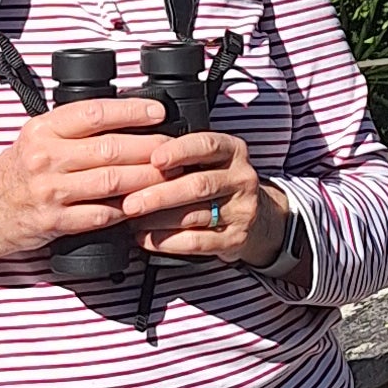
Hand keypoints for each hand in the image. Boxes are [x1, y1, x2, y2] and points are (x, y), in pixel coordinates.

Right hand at [0, 100, 167, 270]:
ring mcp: (50, 191)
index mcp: (42, 130)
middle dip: (150, 148)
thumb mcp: (35, 139)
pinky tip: (144, 205)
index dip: (132, 111)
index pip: (94, 113)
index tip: (158, 112)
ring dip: (147, 179)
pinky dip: (126, 209)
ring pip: (112, 182)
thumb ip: (71, 129)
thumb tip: (123, 118)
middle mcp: (45, 157)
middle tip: (175, 148)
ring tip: (171, 176)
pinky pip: (101, 214)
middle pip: (111, 149)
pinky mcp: (55, 221)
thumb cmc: (15, 173)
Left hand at [119, 126, 288, 269]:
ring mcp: (241, 211)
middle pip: (198, 185)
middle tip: (129, 202)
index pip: (207, 145)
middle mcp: (242, 179)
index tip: (153, 158)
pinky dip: (167, 241)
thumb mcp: (210, 159)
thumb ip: (181, 154)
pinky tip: (146, 238)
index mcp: (233, 151)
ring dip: (157, 220)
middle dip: (159, 194)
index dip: (179, 151)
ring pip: (194, 216)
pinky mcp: (235, 239)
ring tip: (132, 220)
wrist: (258, 216)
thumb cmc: (219, 180)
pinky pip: (197, 242)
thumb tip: (134, 156)